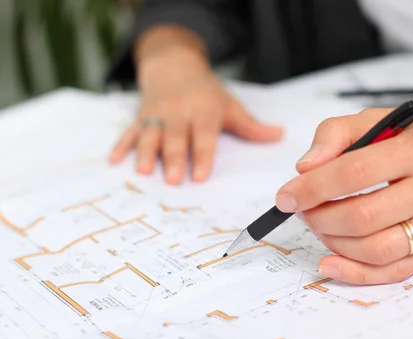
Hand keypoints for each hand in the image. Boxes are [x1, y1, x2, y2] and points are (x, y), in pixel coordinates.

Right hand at [109, 48, 282, 184]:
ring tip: (142, 171)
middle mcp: (178, 112)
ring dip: (145, 153)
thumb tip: (280, 136)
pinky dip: (120, 145)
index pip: (203, 136)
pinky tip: (114, 161)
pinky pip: (128, 131)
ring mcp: (156, 114)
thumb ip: (252, 127)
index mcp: (203, 110)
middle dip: (174, 158)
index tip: (201, 176)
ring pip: (149, 134)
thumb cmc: (207, 92)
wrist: (175, 65)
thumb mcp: (231, 105)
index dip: (202, 156)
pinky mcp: (139, 116)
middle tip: (173, 180)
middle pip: (175, 138)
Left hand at [275, 108, 412, 284]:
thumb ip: (336, 134)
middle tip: (303, 212)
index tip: (286, 196)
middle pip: (364, 216)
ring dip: (335, 243)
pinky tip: (332, 263)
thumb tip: (304, 170)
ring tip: (320, 227)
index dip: (312, 188)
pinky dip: (358, 272)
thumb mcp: (380, 117)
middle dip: (320, 218)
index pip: (355, 172)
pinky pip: (398, 270)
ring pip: (379, 249)